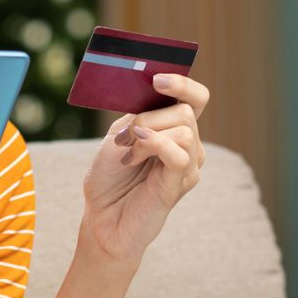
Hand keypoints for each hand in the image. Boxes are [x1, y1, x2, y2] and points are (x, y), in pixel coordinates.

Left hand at [79, 72, 210, 266]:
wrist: (101, 218)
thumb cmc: (109, 179)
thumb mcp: (119, 136)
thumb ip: (138, 114)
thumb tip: (153, 93)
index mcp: (173, 129)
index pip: (196, 97)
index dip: (182, 82)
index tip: (156, 78)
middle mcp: (189, 144)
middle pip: (185, 109)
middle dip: (149, 115)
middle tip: (124, 137)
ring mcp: (188, 164)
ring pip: (184, 128)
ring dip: (147, 133)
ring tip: (127, 153)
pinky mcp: (182, 182)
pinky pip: (180, 152)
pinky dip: (154, 144)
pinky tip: (132, 155)